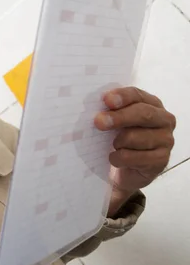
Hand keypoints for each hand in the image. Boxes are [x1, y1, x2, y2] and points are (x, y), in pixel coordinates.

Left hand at [94, 87, 175, 203]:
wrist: (128, 169)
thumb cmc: (121, 138)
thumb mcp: (116, 121)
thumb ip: (111, 111)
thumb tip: (97, 111)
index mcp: (152, 103)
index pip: (137, 95)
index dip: (122, 96)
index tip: (106, 100)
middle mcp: (164, 119)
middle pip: (143, 114)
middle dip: (118, 117)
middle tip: (99, 122)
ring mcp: (166, 140)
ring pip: (135, 137)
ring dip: (117, 142)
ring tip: (113, 145)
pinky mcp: (162, 159)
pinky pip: (133, 157)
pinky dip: (118, 158)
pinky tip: (115, 159)